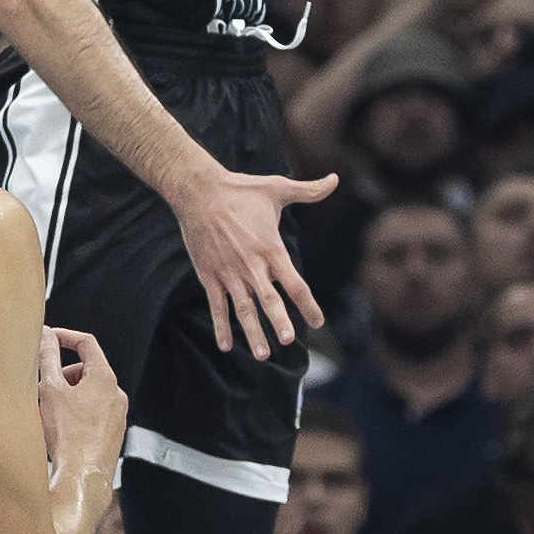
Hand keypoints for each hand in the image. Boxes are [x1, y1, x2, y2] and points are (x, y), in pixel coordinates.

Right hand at [38, 326, 129, 488]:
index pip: (87, 343)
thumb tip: (45, 335)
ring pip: (88, 395)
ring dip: (67, 397)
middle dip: (62, 375)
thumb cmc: (68, 436)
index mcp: (105, 378)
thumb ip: (47, 357)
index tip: (49, 338)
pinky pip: (92, 414)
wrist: (82, 478)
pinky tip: (59, 433)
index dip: (65, 336)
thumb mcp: (50, 390)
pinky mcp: (112, 435)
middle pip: (86, 371)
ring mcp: (117, 416)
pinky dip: (75, 415)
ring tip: (49, 415)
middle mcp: (116, 394)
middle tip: (43, 389)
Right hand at [167, 163, 338, 353]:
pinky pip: (216, 305)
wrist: (198, 191)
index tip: (319, 322)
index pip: (295, 283)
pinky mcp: (209, 274)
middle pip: (268, 299)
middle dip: (278, 321)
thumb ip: (308, 191)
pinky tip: (225, 346)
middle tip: (288, 341)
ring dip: (251, 331)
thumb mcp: (277, 188)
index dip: (308, 305)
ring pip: (242, 308)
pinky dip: (221, 325)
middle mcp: (251, 264)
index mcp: (271, 248)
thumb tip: (335, 179)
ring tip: (262, 355)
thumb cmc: (241, 190)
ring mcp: (228, 272)